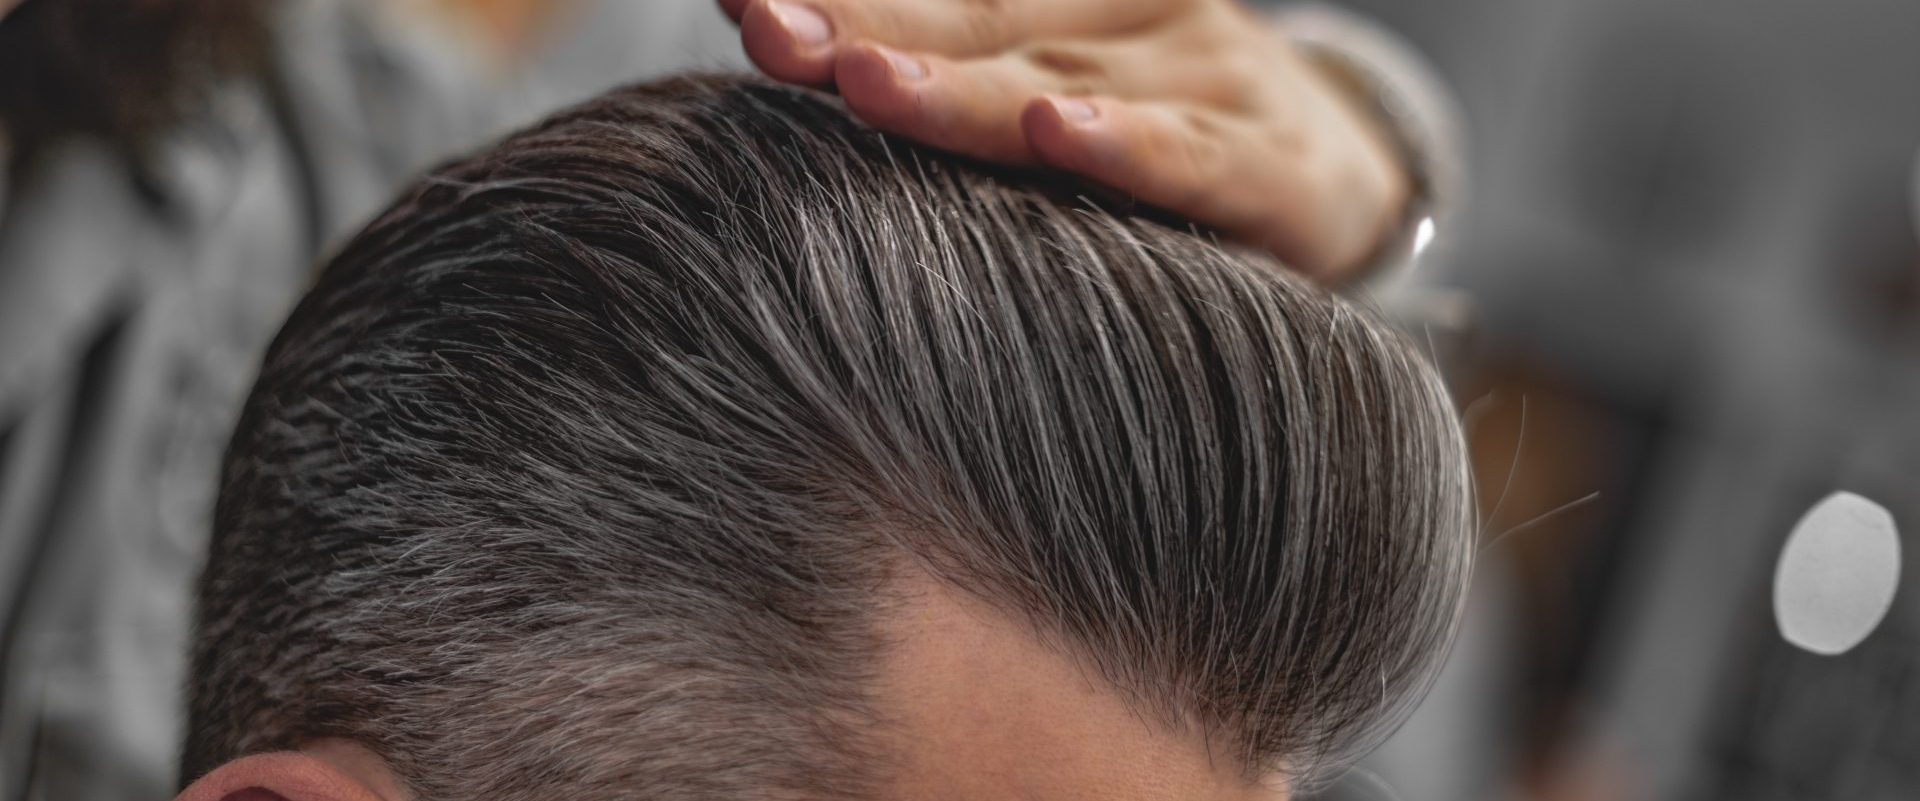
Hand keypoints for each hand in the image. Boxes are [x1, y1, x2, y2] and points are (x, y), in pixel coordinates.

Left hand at [717, 0, 1411, 283]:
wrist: (1345, 175)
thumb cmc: (1167, 130)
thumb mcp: (1062, 75)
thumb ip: (961, 69)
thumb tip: (826, 66)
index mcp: (1064, 0)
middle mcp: (1129, 18)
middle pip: (978, 19)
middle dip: (863, 23)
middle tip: (765, 28)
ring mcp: (1204, 78)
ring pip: (1066, 82)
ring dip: (958, 86)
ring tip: (863, 80)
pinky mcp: (1270, 163)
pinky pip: (1194, 157)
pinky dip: (1130, 145)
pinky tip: (1064, 133)